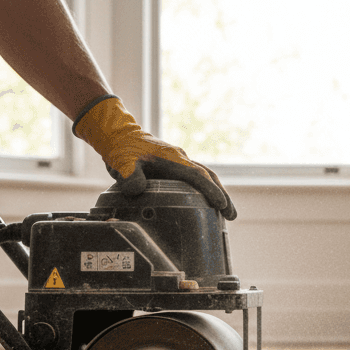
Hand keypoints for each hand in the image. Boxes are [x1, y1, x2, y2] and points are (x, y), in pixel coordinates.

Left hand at [73, 96, 235, 219]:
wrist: (118, 134)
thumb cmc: (121, 148)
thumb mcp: (122, 163)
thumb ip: (129, 176)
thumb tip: (138, 190)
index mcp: (172, 159)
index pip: (198, 176)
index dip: (211, 191)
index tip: (222, 205)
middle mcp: (180, 159)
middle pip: (209, 177)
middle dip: (222, 195)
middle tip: (231, 215)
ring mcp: (179, 162)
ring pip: (205, 177)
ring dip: (217, 193)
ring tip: (226, 214)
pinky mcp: (175, 167)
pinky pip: (196, 179)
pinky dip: (206, 190)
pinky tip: (206, 204)